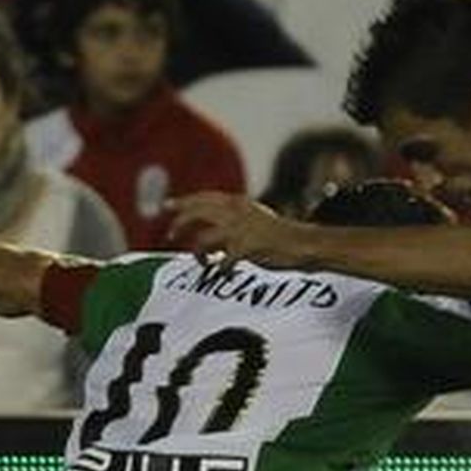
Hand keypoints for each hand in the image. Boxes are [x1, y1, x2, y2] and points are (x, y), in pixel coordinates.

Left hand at [164, 191, 302, 262]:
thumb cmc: (283, 235)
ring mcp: (238, 229)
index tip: (167, 206)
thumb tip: (215, 236)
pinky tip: (226, 273)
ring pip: (202, 239)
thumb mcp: (257, 219)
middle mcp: (234, 212)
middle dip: (179, 224)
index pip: (203, 198)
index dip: (183, 202)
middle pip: (195, 213)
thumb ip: (235, 221)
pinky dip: (221, 269)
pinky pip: (222, 262)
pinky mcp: (244, 248)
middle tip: (169, 236)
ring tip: (202, 262)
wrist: (303, 243)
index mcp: (238, 202)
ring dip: (198, 253)